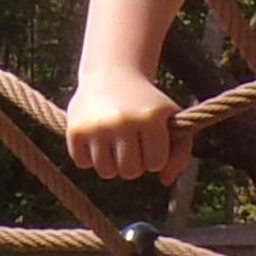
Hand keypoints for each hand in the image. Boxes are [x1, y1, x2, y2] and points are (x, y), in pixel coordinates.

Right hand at [62, 65, 179, 181]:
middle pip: (130, 171)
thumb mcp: (171, 119)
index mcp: (150, 118)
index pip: (155, 164)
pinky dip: (89, 157)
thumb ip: (181, 152)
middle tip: (131, 143)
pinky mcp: (75, 130)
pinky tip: (96, 139)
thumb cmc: (146, 103)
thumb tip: (165, 181)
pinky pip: (83, 163)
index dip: (154, 156)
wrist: (112, 74)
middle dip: (133, 163)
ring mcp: (97, 126)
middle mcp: (123, 121)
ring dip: (112, 163)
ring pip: (106, 172)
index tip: (150, 141)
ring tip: (115, 143)